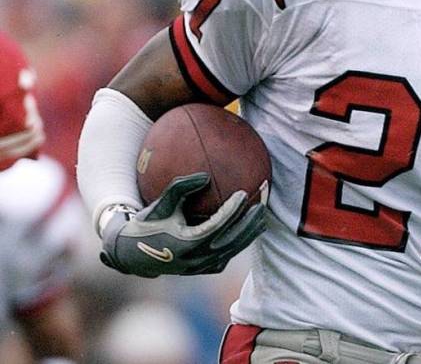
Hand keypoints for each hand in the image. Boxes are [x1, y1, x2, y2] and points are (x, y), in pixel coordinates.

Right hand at [99, 172, 265, 276]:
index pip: (216, 226)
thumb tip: (204, 176)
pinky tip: (248, 229)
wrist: (132, 256)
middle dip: (250, 224)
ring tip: (262, 217)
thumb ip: (180, 188)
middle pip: (232, 241)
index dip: (232, 210)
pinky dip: (238, 243)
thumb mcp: (160, 205)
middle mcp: (196, 259)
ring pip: (232, 251)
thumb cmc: (147, 225)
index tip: (243, 193)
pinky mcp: (203, 271)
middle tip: (263, 205)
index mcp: (186, 244)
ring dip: (248, 234)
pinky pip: (226, 256)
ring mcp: (201, 268)